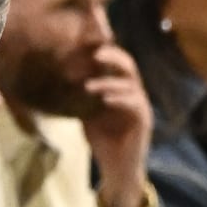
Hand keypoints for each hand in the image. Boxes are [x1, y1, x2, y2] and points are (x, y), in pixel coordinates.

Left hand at [78, 44, 152, 206]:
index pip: (115, 61)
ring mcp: (140, 106)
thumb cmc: (102, 140)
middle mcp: (133, 92)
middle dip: (112, 55)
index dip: (106, 47)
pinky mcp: (144, 121)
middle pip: (128, 65)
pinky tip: (105, 99)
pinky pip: (135, 103)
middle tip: (94, 53)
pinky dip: (120, 98)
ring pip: (131, 84)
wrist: (116, 169)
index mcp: (120, 88)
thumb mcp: (87, 112)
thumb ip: (81, 95)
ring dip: (109, 82)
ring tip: (89, 86)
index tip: (88, 37)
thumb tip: (62, 76)